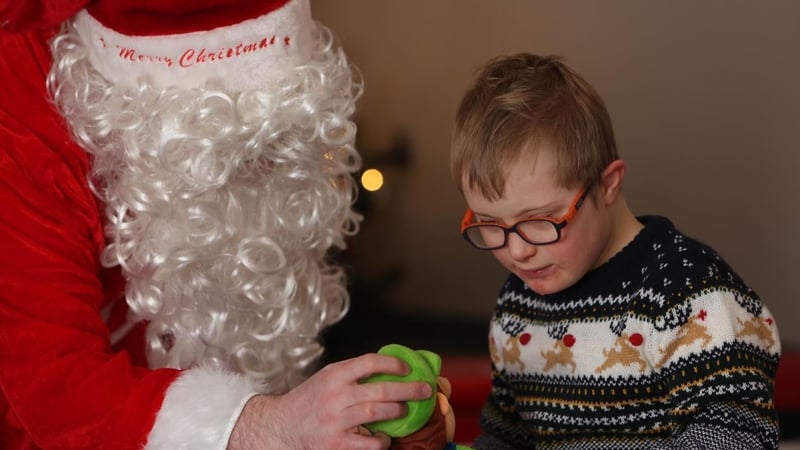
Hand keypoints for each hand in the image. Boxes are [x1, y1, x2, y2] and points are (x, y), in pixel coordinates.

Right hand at [228, 353, 433, 449]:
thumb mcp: (327, 379)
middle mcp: (335, 396)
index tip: (407, 368)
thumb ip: (353, 374)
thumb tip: (391, 370)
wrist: (282, 427)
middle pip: (379, 390)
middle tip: (424, 391)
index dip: (393, 364)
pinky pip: (368, 443)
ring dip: (396, 412)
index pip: (369, 362)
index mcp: (334, 375)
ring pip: (376, 413)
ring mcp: (336, 421)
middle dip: (408, 390)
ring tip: (404, 411)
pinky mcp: (336, 444)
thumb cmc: (310, 401)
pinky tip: (385, 438)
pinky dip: (381, 441)